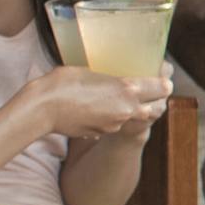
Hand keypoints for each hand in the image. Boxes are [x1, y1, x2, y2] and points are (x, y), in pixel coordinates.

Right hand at [28, 67, 169, 140]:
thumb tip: (112, 80)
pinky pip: (113, 125)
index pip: (162, 88)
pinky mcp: (101, 133)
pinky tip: (97, 108)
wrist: (40, 109)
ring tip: (117, 99)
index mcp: (127, 89)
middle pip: (153, 108)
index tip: (164, 80)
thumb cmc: (61, 83)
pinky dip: (111, 118)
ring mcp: (114, 124)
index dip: (164, 84)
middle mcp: (126, 109)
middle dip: (153, 101)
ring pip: (132, 118)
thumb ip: (109, 78)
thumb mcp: (90, 72)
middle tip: (147, 91)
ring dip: (130, 110)